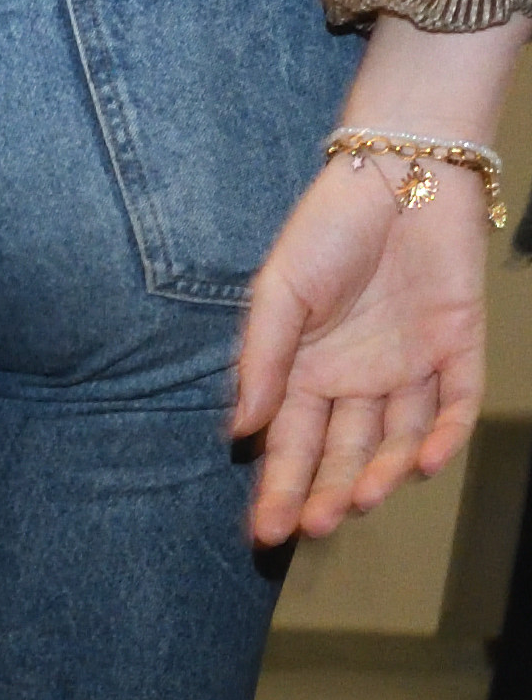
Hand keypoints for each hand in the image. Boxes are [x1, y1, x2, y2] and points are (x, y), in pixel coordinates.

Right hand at [234, 150, 496, 540]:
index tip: (266, 531)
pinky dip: (445, 434)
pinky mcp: (457, 342)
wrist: (402, 167)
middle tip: (315, 527)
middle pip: (342, 453)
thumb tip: (242, 431)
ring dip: (381, 474)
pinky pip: (454, 400)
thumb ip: (260, 362)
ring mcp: (409, 364)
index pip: (290, 446)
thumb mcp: (277, 293)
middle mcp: (356, 380)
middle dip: (326, 493)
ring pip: (398, 438)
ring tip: (361, 498)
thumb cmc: (329, 226)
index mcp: (306, 374)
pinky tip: (425, 463)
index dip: (279, 489)